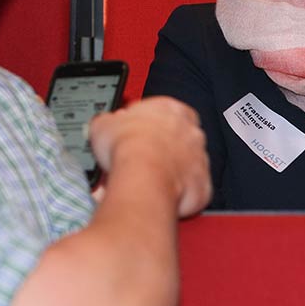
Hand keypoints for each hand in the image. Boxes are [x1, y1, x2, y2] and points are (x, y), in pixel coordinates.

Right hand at [87, 97, 210, 217]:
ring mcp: (199, 159)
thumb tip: (102, 123)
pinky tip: (153, 197)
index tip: (131, 133)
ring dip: (165, 173)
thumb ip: (106, 121)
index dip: (145, 124)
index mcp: (171, 108)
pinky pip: (187, 191)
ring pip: (182, 166)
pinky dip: (173, 195)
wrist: (143, 177)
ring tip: (140, 182)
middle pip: (175, 139)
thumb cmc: (128, 147)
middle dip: (156, 149)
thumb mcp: (103, 124)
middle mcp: (191, 131)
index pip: (163, 110)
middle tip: (134, 160)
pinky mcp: (201, 186)